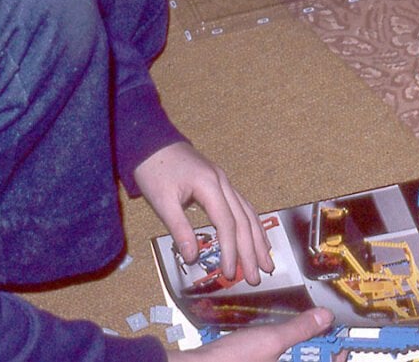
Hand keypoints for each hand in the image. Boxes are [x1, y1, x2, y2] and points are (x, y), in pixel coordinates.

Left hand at [133, 141, 272, 284]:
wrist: (151, 142)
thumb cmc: (155, 170)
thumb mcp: (162, 201)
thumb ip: (180, 229)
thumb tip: (193, 257)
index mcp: (210, 185)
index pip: (227, 223)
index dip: (231, 250)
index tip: (231, 272)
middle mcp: (223, 182)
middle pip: (243, 220)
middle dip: (251, 250)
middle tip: (258, 276)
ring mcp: (224, 181)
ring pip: (248, 212)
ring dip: (257, 239)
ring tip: (266, 262)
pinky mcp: (219, 183)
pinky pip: (242, 206)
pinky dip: (251, 224)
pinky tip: (256, 238)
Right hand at [166, 309, 334, 361]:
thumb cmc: (232, 360)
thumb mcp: (271, 339)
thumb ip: (299, 329)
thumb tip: (325, 317)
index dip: (334, 353)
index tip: (339, 338)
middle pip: (308, 361)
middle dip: (316, 348)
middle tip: (322, 328)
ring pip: (292, 359)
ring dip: (300, 348)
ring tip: (303, 330)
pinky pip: (277, 359)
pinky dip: (282, 351)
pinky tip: (279, 338)